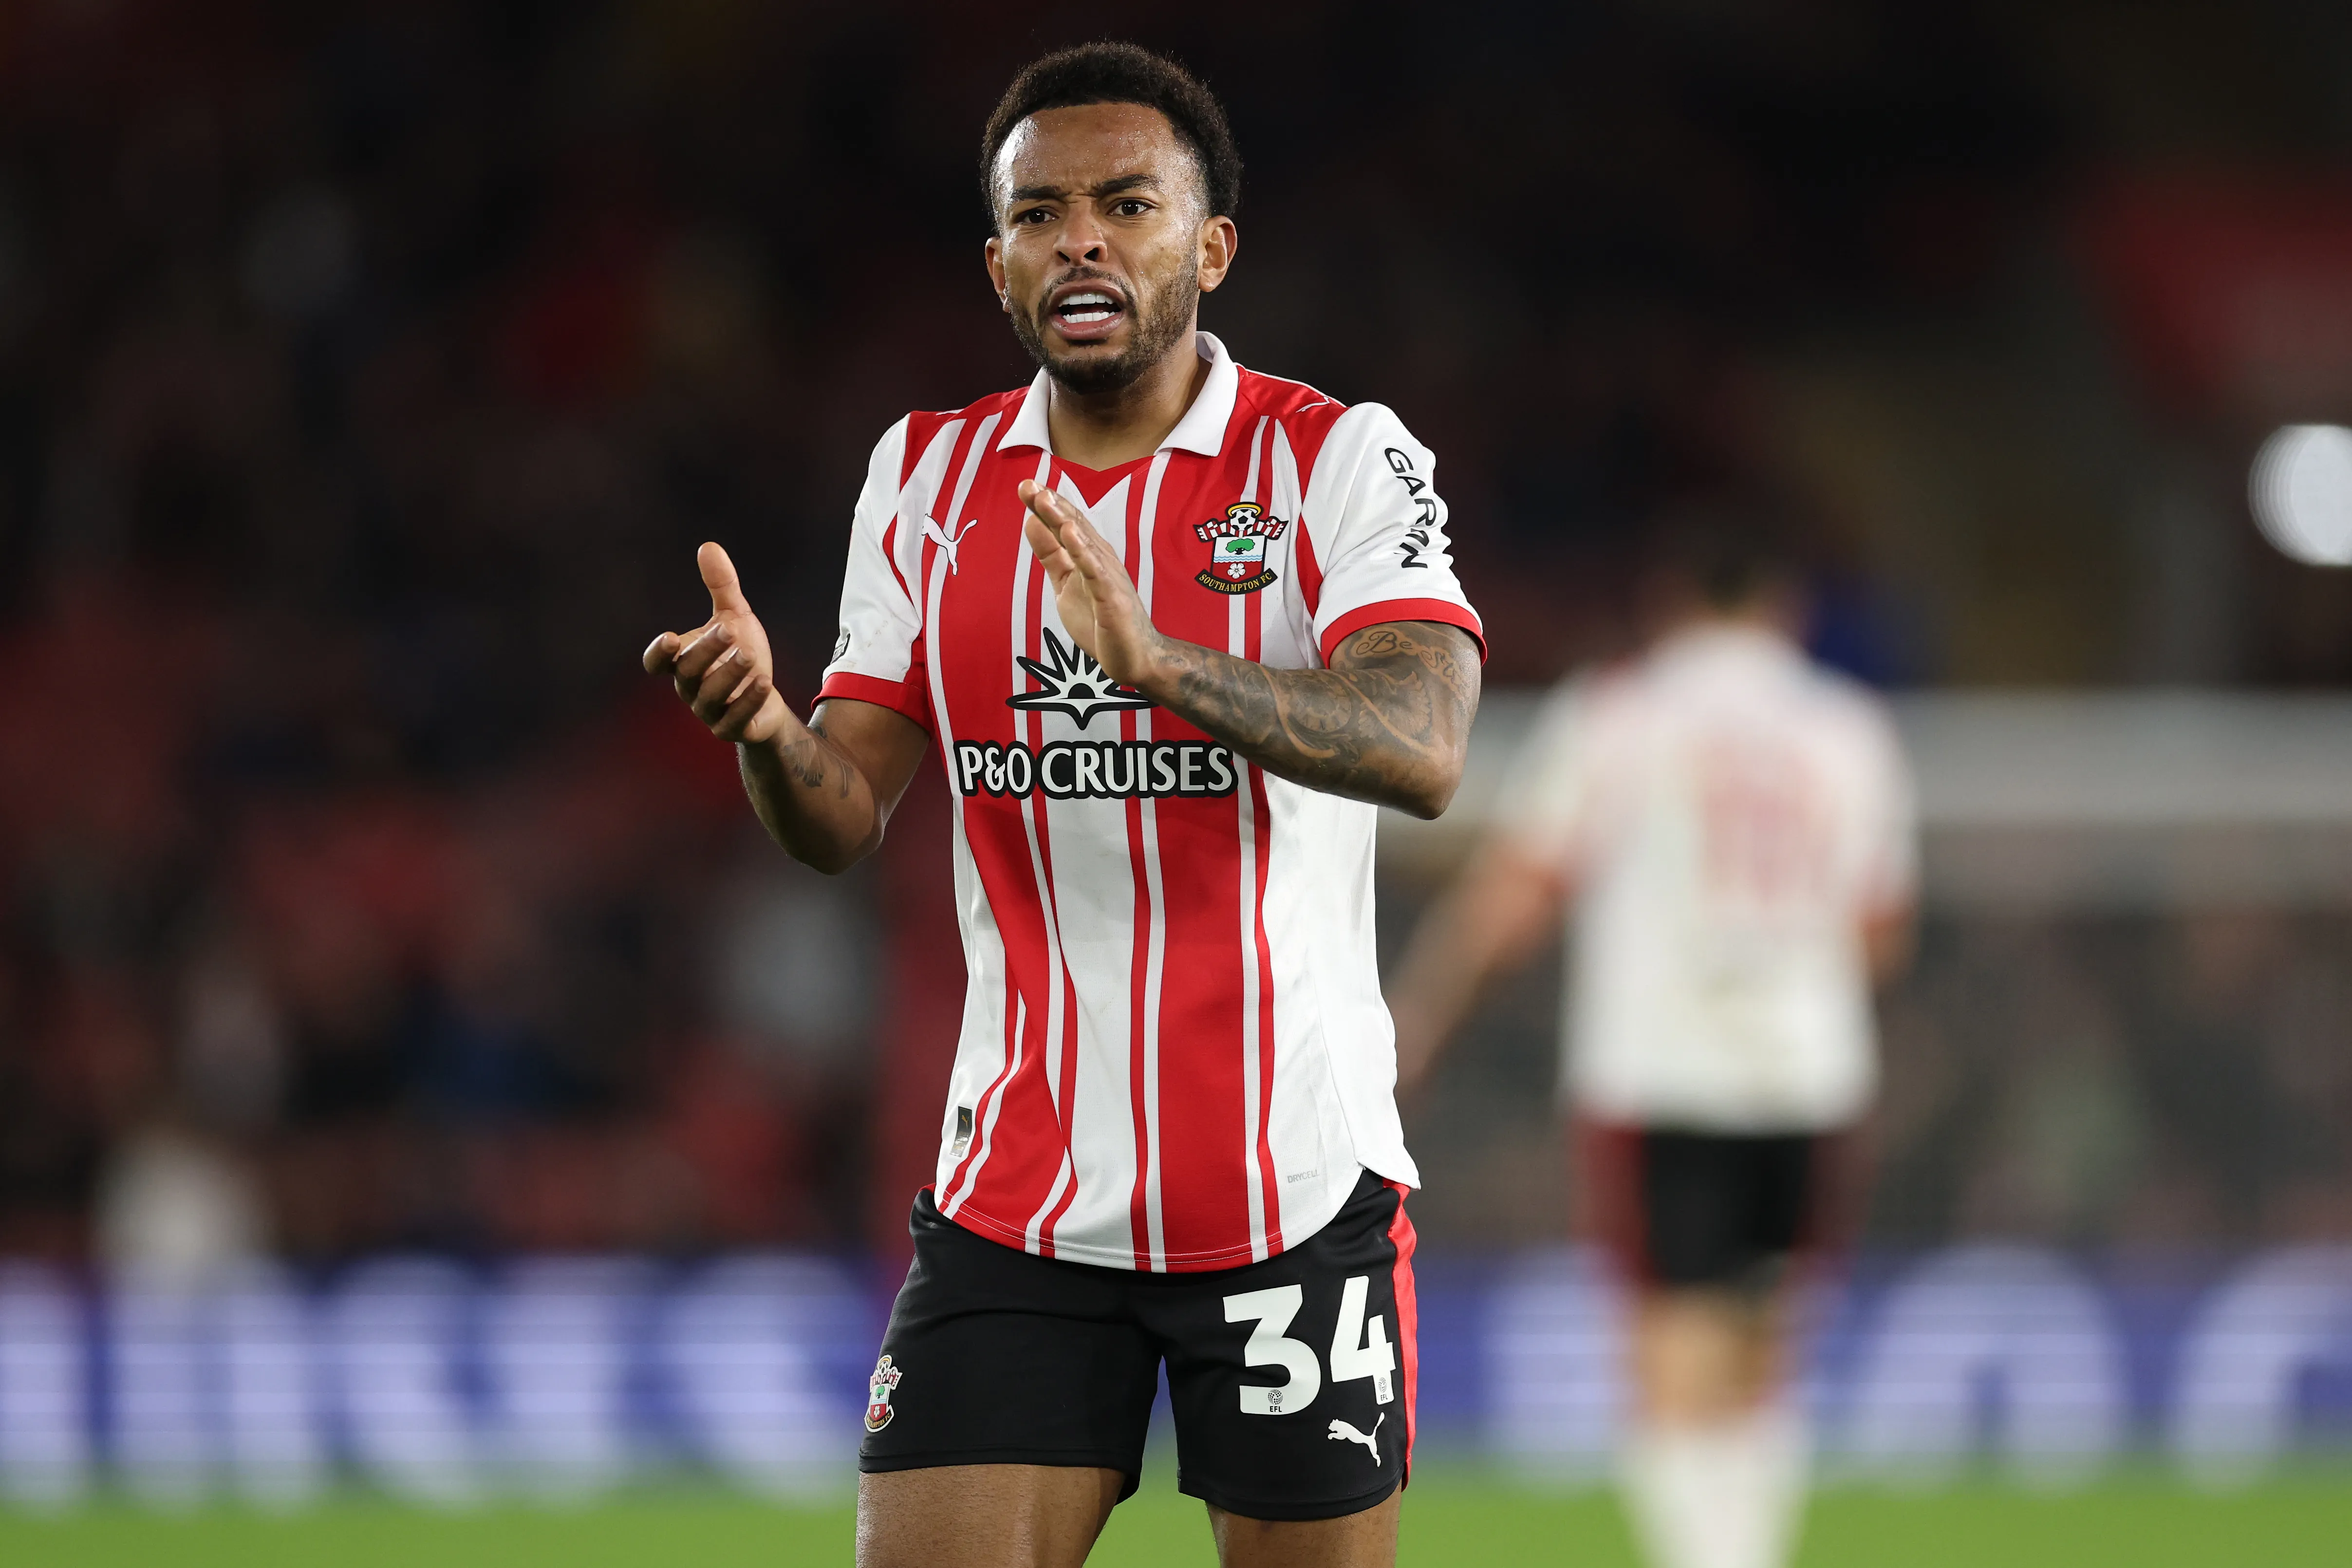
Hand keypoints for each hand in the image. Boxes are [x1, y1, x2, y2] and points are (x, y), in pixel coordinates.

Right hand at [641, 542, 790, 743]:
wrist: (765, 698)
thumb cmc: (740, 655)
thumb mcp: (735, 617)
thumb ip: (721, 586)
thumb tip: (708, 545)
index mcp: (682, 662)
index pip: (656, 663)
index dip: (658, 654)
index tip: (670, 638)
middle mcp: (690, 689)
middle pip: (686, 674)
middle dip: (706, 653)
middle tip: (728, 632)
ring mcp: (709, 712)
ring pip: (711, 697)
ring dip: (729, 676)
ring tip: (749, 655)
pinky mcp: (731, 729)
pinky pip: (736, 720)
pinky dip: (748, 702)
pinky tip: (764, 682)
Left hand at [1020, 479, 1167, 689]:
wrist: (1134, 656)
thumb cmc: (1100, 620)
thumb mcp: (1065, 584)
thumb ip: (1050, 555)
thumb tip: (1030, 522)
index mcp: (1087, 556)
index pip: (1065, 524)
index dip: (1045, 505)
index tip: (1025, 486)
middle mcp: (1099, 560)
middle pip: (1073, 526)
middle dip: (1050, 504)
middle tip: (1028, 484)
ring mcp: (1107, 577)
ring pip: (1083, 543)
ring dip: (1064, 519)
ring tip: (1045, 499)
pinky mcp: (1111, 598)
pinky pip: (1095, 572)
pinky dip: (1083, 551)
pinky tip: (1072, 534)